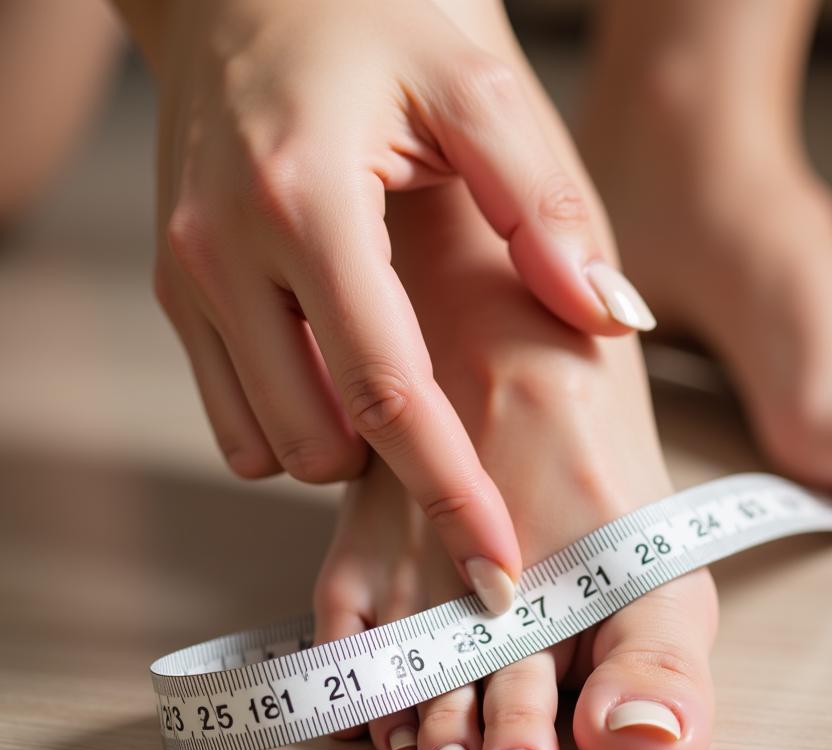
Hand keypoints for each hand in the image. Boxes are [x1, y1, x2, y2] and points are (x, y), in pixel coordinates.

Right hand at [119, 0, 654, 610]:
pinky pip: (233, 415)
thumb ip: (545, 209)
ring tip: (399, 392)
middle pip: (319, 445)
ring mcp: (189, 279)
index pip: (390, 396)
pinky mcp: (177, 291)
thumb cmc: (372, 17)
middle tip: (463, 446)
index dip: (452, 493)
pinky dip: (296, 422)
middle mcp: (226, 255)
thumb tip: (611, 318)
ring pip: (266, 446)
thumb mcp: (477, 86)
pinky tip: (344, 372)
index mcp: (307, 206)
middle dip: (397, 470)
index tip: (496, 569)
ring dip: (342, 446)